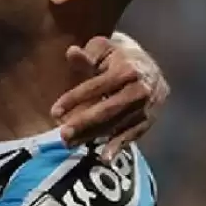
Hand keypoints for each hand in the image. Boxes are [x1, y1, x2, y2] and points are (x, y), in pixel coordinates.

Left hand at [51, 35, 169, 162]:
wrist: (148, 65)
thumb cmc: (116, 55)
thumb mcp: (102, 48)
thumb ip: (87, 55)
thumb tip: (71, 52)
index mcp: (127, 68)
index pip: (96, 86)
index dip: (74, 98)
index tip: (54, 112)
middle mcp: (140, 88)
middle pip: (108, 109)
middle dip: (84, 122)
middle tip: (62, 135)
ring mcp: (148, 105)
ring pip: (118, 124)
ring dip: (94, 136)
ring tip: (71, 144)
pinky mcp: (150, 118)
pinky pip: (133, 134)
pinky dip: (119, 146)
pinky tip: (104, 157)